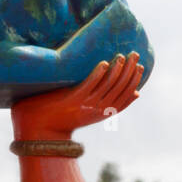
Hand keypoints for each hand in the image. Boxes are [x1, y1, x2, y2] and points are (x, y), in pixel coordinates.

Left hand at [12, 52, 143, 136]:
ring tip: (121, 56)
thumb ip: (112, 101)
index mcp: (103, 113)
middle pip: (119, 89)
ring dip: (116, 70)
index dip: (134, 82)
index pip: (125, 97)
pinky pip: (89, 85)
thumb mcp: (93, 109)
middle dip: (129, 71)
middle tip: (135, 55)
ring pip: (107, 86)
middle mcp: (97, 111)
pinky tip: (103, 63)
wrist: (41, 126)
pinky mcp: (73, 100)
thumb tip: (136, 94)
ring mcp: (86, 105)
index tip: (140, 67)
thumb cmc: (67, 114)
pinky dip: (97, 74)